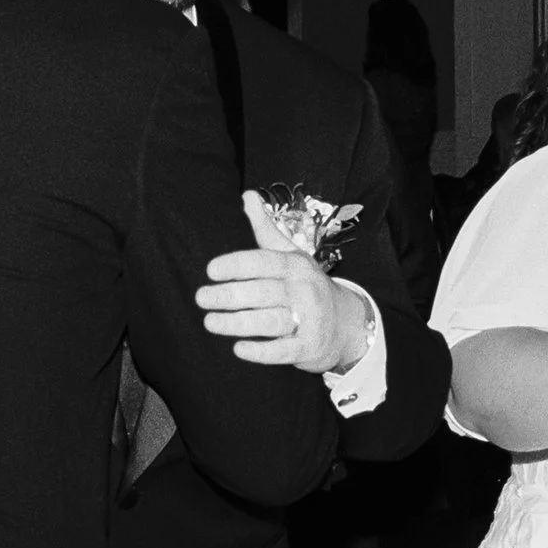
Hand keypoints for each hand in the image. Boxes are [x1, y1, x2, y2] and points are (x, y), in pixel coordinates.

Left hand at [198, 191, 372, 373]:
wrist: (346, 323)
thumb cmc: (307, 286)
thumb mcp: (292, 255)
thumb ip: (266, 229)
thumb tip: (248, 195)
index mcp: (295, 266)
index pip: (264, 262)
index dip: (237, 265)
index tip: (211, 270)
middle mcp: (304, 291)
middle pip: (263, 292)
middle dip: (229, 296)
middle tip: (201, 298)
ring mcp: (309, 320)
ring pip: (271, 321)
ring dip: (238, 323)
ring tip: (210, 322)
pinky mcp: (308, 347)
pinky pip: (283, 351)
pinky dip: (261, 351)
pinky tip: (239, 348)